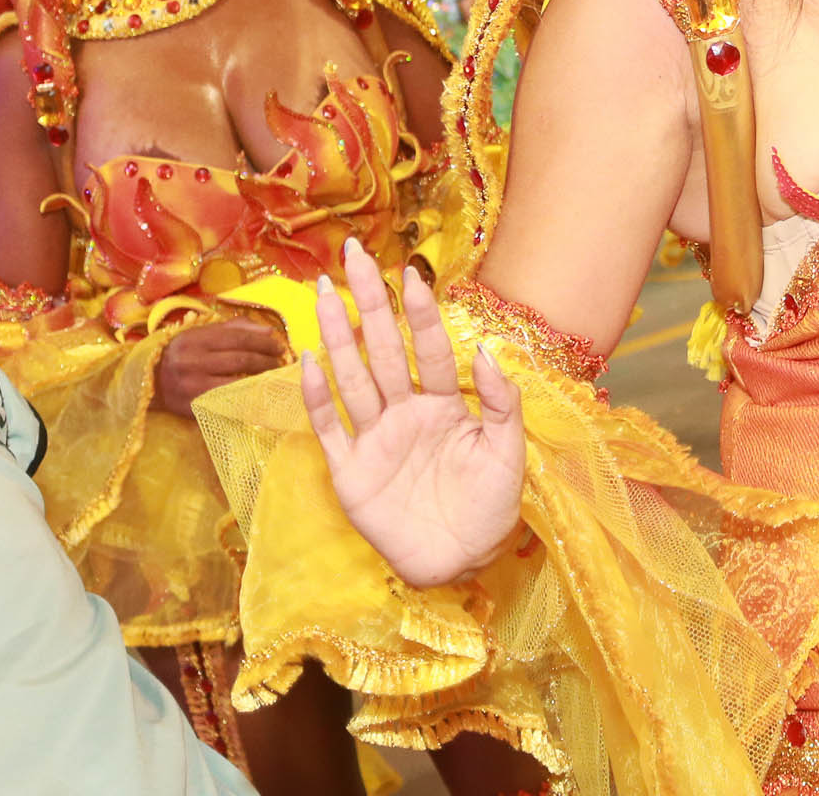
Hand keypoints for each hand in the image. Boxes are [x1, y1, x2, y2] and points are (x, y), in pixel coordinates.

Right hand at [155, 317, 290, 418]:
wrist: (150, 381)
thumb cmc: (181, 353)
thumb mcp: (201, 333)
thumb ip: (233, 328)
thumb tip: (268, 332)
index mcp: (196, 339)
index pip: (238, 338)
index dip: (264, 342)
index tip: (280, 345)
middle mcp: (193, 362)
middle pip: (241, 360)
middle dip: (268, 361)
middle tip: (282, 362)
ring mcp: (194, 388)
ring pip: (238, 383)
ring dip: (262, 380)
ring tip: (275, 377)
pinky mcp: (195, 408)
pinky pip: (228, 404)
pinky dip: (248, 399)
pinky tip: (260, 395)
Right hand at [305, 235, 524, 589]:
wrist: (463, 562)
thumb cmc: (492, 507)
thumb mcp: (509, 454)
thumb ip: (501, 403)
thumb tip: (484, 350)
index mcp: (446, 406)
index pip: (430, 350)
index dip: (420, 314)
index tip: (411, 273)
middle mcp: (406, 413)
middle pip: (384, 350)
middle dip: (369, 303)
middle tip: (352, 255)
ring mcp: (375, 440)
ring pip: (353, 378)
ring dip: (338, 337)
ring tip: (323, 293)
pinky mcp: (351, 472)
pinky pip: (330, 428)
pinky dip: (317, 398)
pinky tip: (308, 362)